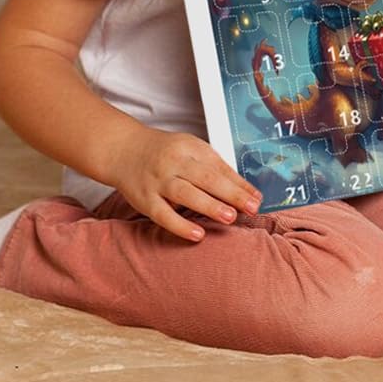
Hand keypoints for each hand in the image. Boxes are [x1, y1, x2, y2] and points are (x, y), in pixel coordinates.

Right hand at [110, 125, 263, 241]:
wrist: (124, 150)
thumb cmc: (165, 152)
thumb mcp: (190, 150)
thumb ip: (213, 167)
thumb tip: (242, 189)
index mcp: (190, 148)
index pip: (219, 166)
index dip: (240, 183)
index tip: (257, 197)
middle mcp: (174, 163)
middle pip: (206, 178)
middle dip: (231, 193)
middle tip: (251, 207)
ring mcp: (158, 181)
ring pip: (186, 193)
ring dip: (210, 206)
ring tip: (230, 217)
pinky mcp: (145, 200)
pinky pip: (163, 214)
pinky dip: (180, 225)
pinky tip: (197, 234)